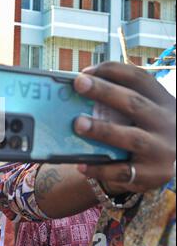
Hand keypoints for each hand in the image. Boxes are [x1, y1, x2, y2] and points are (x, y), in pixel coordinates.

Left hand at [74, 62, 175, 193]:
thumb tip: (81, 91)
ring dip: (102, 130)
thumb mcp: (147, 114)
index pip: (140, 79)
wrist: (172, 167)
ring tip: (77, 124)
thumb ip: (123, 103)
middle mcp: (166, 123)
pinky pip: (122, 172)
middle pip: (134, 103)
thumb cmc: (149, 133)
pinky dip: (100, 169)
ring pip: (131, 138)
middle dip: (104, 92)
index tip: (86, 72)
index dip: (113, 71)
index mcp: (163, 102)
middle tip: (79, 84)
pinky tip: (81, 165)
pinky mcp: (153, 174)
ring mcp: (162, 150)